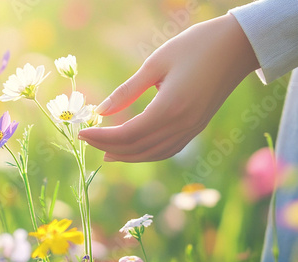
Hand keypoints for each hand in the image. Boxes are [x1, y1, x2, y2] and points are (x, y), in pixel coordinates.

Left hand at [78, 14, 258, 162]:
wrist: (238, 46)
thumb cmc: (196, 46)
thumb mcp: (156, 63)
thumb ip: (127, 90)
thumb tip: (101, 111)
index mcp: (170, 108)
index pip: (128, 135)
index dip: (102, 137)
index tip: (81, 132)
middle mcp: (182, 125)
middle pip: (138, 148)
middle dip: (109, 147)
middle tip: (86, 141)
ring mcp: (192, 129)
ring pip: (153, 153)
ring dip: (127, 155)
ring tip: (107, 152)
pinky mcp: (197, 127)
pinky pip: (168, 149)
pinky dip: (147, 153)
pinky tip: (135, 148)